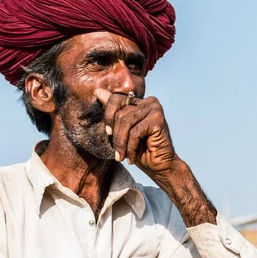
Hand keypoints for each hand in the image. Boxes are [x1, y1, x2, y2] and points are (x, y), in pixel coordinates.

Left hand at [95, 87, 216, 226]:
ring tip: (122, 156)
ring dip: (121, 143)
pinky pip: (135, 132)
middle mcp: (148, 101)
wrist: (159, 166)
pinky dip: (131, 147)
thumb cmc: (140, 149)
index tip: (108, 133)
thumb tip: (97, 91)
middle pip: (119, 113)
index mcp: (139, 102)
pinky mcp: (158, 119)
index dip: (108, 117)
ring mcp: (154, 108)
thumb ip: (112, 111)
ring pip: (126, 121)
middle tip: (117, 151)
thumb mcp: (121, 130)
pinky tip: (132, 157)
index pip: (115, 99)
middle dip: (115, 135)